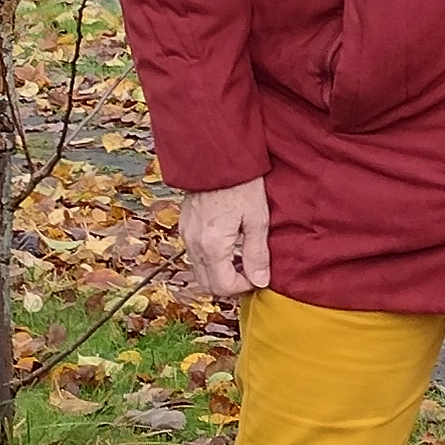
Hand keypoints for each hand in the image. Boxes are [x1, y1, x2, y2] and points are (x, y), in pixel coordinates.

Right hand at [177, 178, 270, 299]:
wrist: (217, 157)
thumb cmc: (241, 185)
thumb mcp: (257, 220)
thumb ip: (256, 254)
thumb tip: (260, 281)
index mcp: (212, 245)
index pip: (222, 286)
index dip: (242, 287)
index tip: (258, 276)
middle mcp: (194, 243)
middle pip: (206, 284)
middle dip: (229, 284)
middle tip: (250, 272)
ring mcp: (186, 234)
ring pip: (199, 270)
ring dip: (219, 272)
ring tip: (241, 258)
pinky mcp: (185, 226)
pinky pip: (195, 255)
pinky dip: (211, 259)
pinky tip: (229, 246)